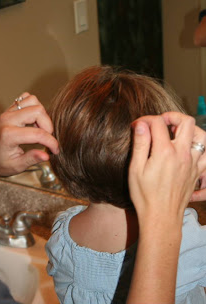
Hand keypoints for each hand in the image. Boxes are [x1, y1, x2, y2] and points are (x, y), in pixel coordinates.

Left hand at [0, 93, 58, 175]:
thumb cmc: (1, 162)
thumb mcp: (16, 166)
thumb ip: (31, 159)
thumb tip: (46, 156)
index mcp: (8, 135)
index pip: (38, 134)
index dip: (51, 142)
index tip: (55, 150)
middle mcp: (7, 119)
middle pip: (38, 111)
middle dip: (48, 126)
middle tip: (47, 138)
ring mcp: (8, 111)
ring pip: (33, 101)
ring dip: (42, 115)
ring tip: (40, 129)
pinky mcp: (10, 108)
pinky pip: (27, 98)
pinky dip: (35, 107)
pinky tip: (34, 121)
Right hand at [127, 112, 205, 303]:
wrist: (161, 218)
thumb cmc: (145, 196)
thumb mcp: (136, 169)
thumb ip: (140, 144)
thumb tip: (142, 125)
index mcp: (165, 152)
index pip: (158, 123)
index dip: (146, 119)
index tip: (138, 125)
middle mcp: (183, 154)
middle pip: (186, 122)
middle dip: (172, 116)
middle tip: (160, 122)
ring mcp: (193, 163)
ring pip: (200, 135)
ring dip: (187, 129)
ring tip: (174, 133)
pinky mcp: (197, 172)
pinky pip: (205, 153)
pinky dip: (197, 146)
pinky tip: (184, 150)